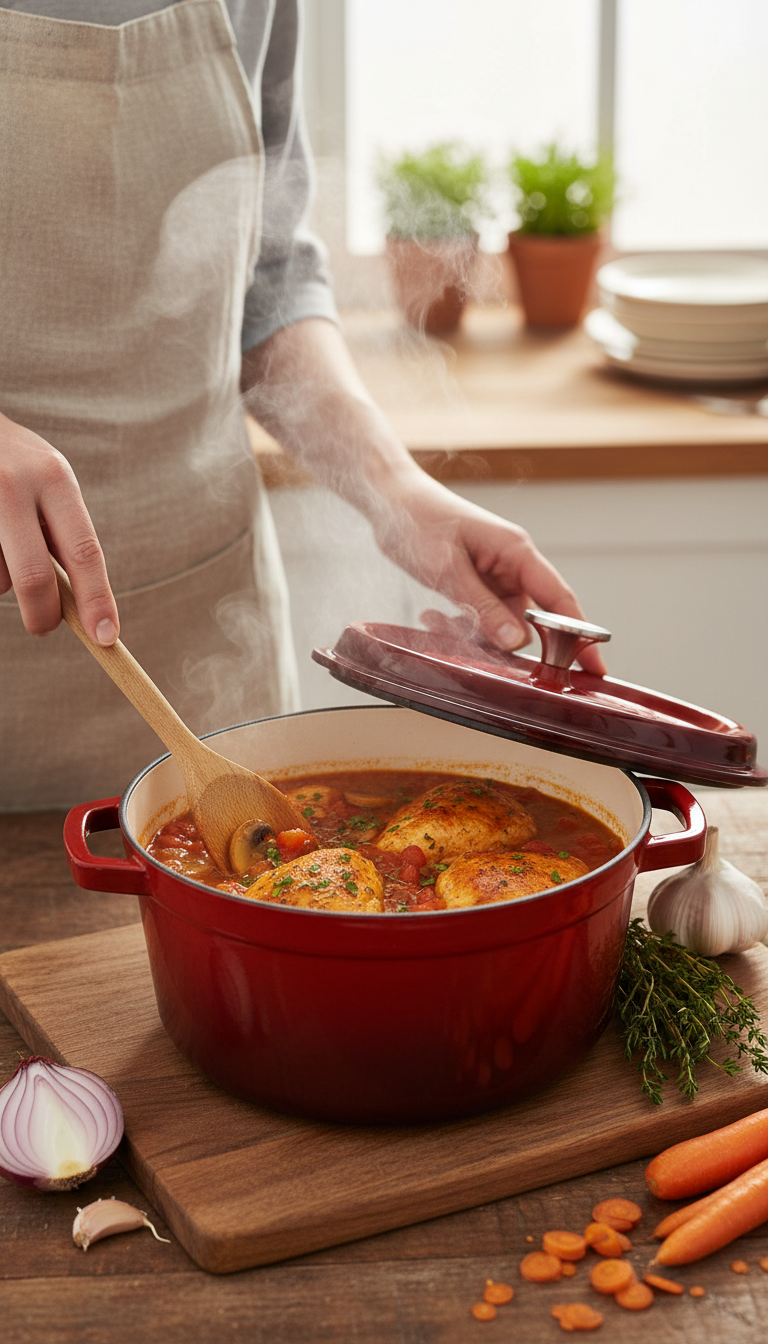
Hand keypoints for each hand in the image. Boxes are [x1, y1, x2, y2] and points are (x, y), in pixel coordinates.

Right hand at [0, 413, 118, 643]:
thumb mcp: (50, 482)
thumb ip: (62, 534)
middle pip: (35, 578)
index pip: (84, 551)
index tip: (106, 636)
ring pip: (1, 578)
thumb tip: (78, 606)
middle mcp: (15, 486)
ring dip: (6, 578)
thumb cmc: (18, 464)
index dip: (96, 600)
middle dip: (43, 616)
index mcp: (54, 478)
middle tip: (45, 628)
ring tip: (4, 539)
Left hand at [242, 319, 606, 675]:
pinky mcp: (476, 582)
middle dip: (515, 644)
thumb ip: (483, 607)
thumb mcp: (449, 569)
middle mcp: (512, 564)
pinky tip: (432, 616)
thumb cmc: (419, 519)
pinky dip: (460, 625)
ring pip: (501, 623)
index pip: (560, 600)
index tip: (595, 667)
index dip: (582, 636)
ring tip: (438, 622)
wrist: (390, 498)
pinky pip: (480, 617)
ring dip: (475, 635)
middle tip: (499, 667)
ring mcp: (494, 575)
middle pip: (534, 617)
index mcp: (517, 552)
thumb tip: (517, 642)